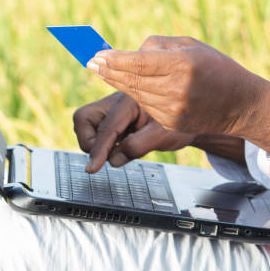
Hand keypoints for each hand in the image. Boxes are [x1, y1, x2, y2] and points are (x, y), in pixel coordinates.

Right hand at [73, 92, 196, 172]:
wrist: (187, 119)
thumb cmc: (177, 125)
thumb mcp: (163, 137)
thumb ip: (138, 147)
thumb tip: (113, 160)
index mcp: (130, 101)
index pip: (106, 128)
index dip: (98, 150)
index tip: (91, 168)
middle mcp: (116, 102)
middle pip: (83, 118)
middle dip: (89, 141)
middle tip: (109, 154)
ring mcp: (111, 110)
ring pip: (85, 124)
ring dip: (95, 142)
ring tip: (119, 149)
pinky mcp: (111, 119)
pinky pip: (94, 130)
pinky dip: (101, 143)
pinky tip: (120, 146)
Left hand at [86, 35, 269, 153]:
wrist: (241, 103)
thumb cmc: (216, 68)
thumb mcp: (191, 45)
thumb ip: (158, 46)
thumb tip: (130, 53)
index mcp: (182, 66)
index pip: (138, 63)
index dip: (114, 60)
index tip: (96, 56)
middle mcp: (176, 89)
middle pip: (132, 80)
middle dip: (108, 70)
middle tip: (91, 62)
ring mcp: (173, 110)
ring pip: (135, 95)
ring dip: (118, 82)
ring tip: (104, 70)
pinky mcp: (171, 124)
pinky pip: (145, 107)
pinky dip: (135, 95)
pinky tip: (128, 85)